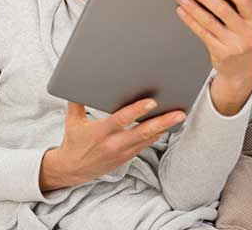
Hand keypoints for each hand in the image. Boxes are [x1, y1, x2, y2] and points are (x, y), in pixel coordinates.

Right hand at [39, 99, 185, 191]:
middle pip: (143, 132)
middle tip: (179, 113)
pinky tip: (166, 125)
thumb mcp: (72, 120)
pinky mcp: (127, 157)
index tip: (152, 102)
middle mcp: (114, 143)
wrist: (74, 169)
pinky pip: (146, 144)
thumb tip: (80, 80)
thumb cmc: (74, 141)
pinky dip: (156, 134)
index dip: (137, 111)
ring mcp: (123, 152)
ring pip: (148, 139)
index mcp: (100, 132)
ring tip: (178, 116)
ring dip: (164, 128)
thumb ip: (77, 101)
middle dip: (163, 122)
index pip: (122, 120)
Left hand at [175, 0, 251, 111]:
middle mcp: (247, 32)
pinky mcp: (220, 52)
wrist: (242, 70)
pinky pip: (202, 32)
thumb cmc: (245, 39)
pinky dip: (190, 20)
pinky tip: (182, 11)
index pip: (244, 0)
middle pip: (223, 10)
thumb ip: (248, 2)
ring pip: (209, 21)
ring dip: (193, 7)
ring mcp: (233, 44)